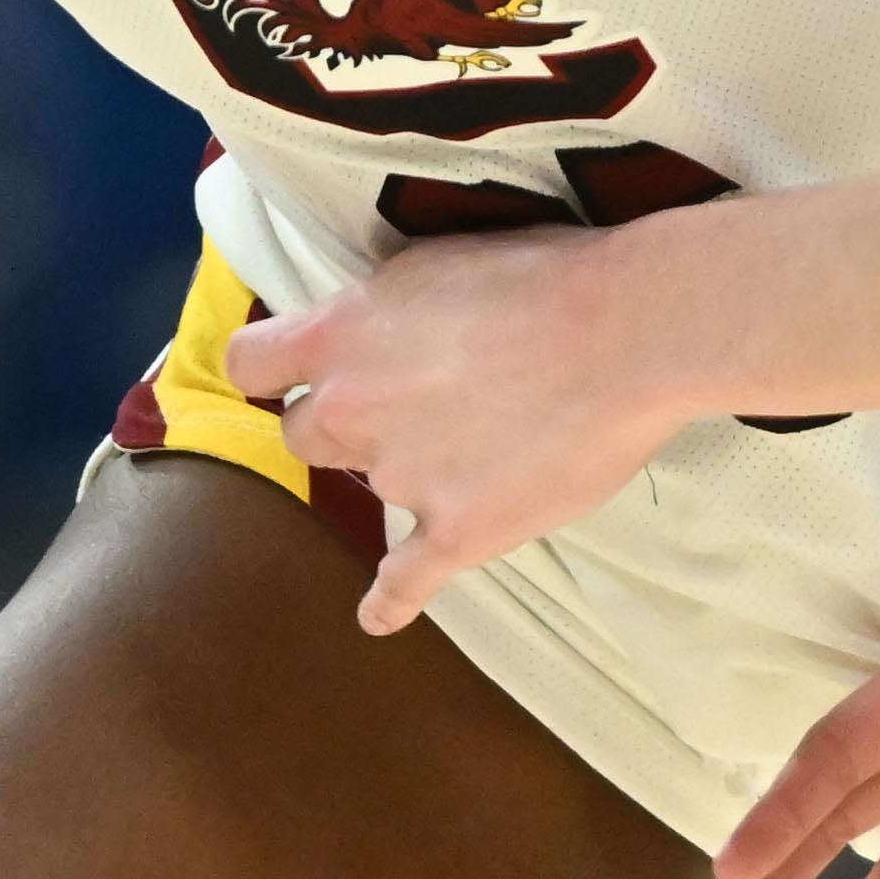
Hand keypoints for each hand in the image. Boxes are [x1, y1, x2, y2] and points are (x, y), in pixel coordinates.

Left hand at [215, 227, 698, 632]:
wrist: (628, 334)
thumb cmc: (541, 276)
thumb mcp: (431, 263)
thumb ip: (377, 310)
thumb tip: (362, 335)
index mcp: (339, 335)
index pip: (251, 363)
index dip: (271, 369)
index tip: (290, 372)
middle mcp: (351, 410)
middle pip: (303, 435)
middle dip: (340, 423)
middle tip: (406, 405)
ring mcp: (401, 478)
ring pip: (372, 486)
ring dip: (405, 470)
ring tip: (475, 446)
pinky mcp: (457, 533)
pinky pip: (405, 580)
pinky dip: (391, 599)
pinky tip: (380, 615)